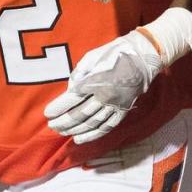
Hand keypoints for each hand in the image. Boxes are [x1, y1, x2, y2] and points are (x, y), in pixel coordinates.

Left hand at [44, 31, 160, 143]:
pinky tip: (81, 138)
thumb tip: (70, 89)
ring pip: (92, 123)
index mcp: (95, 80)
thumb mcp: (93, 56)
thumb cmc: (115, 52)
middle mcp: (104, 96)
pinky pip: (107, 127)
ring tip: (63, 132)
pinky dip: (93, 135)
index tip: (47, 113)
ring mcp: (115, 105)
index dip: (58, 108)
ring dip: (75, 130)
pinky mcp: (123, 110)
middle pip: (79, 114)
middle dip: (63, 122)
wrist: (143, 56)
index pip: (71, 99)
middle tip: (52, 126)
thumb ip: (79, 72)